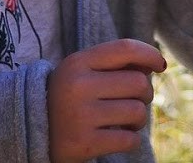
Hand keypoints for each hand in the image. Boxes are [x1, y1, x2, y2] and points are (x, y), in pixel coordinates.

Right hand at [47, 38, 166, 161]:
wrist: (33, 133)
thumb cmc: (70, 99)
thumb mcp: (83, 73)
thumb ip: (114, 64)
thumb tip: (155, 63)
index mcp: (77, 63)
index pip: (125, 48)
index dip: (150, 54)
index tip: (160, 66)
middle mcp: (77, 86)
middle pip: (139, 82)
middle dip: (145, 94)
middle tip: (132, 102)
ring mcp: (80, 115)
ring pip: (137, 111)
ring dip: (138, 120)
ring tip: (124, 122)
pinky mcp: (83, 143)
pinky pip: (129, 140)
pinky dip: (130, 140)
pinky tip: (117, 138)